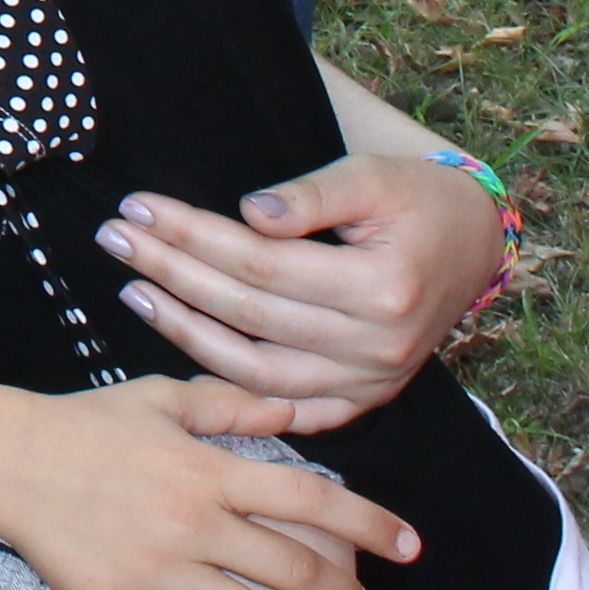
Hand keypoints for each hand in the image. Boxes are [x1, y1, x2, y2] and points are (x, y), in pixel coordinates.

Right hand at [0, 377, 416, 589]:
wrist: (9, 458)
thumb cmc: (87, 422)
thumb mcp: (161, 398)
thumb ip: (230, 405)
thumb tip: (295, 409)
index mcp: (207, 468)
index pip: (308, 498)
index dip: (367, 522)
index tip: (409, 545)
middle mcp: (193, 522)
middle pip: (291, 570)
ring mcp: (160, 570)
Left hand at [95, 153, 506, 431]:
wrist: (473, 243)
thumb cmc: (416, 200)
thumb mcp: (371, 177)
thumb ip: (311, 196)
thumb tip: (248, 214)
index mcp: (379, 288)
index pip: (260, 263)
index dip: (193, 234)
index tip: (138, 207)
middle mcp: (375, 347)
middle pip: (248, 314)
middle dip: (173, 273)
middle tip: (115, 238)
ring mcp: (370, 383)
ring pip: (257, 372)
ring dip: (186, 334)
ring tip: (134, 291)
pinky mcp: (364, 401)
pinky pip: (290, 412)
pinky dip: (236, 397)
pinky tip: (184, 365)